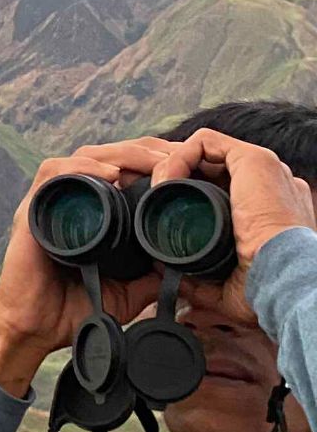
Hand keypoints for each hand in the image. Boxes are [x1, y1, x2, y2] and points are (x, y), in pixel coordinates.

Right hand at [0, 139, 175, 395]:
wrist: (36, 330)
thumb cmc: (75, 309)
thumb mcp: (131, 290)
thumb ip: (155, 273)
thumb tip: (189, 262)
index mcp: (94, 211)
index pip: (126, 167)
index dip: (157, 158)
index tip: (189, 165)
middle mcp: (72, 201)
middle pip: (110, 153)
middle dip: (148, 149)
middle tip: (179, 156)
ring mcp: (51, 204)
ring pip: (86, 156)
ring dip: (122, 152)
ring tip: (152, 161)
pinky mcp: (32, 213)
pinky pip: (54, 175)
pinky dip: (83, 167)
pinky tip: (110, 172)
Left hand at [150, 128, 316, 321]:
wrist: (282, 279)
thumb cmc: (261, 289)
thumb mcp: (221, 286)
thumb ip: (194, 277)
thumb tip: (164, 271)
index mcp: (266, 211)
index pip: (220, 191)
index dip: (184, 196)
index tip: (158, 211)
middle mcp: (268, 185)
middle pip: (210, 168)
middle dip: (173, 178)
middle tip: (148, 199)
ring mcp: (264, 170)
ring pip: (205, 151)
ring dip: (172, 165)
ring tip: (154, 191)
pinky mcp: (255, 160)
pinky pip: (207, 142)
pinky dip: (178, 156)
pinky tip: (165, 180)